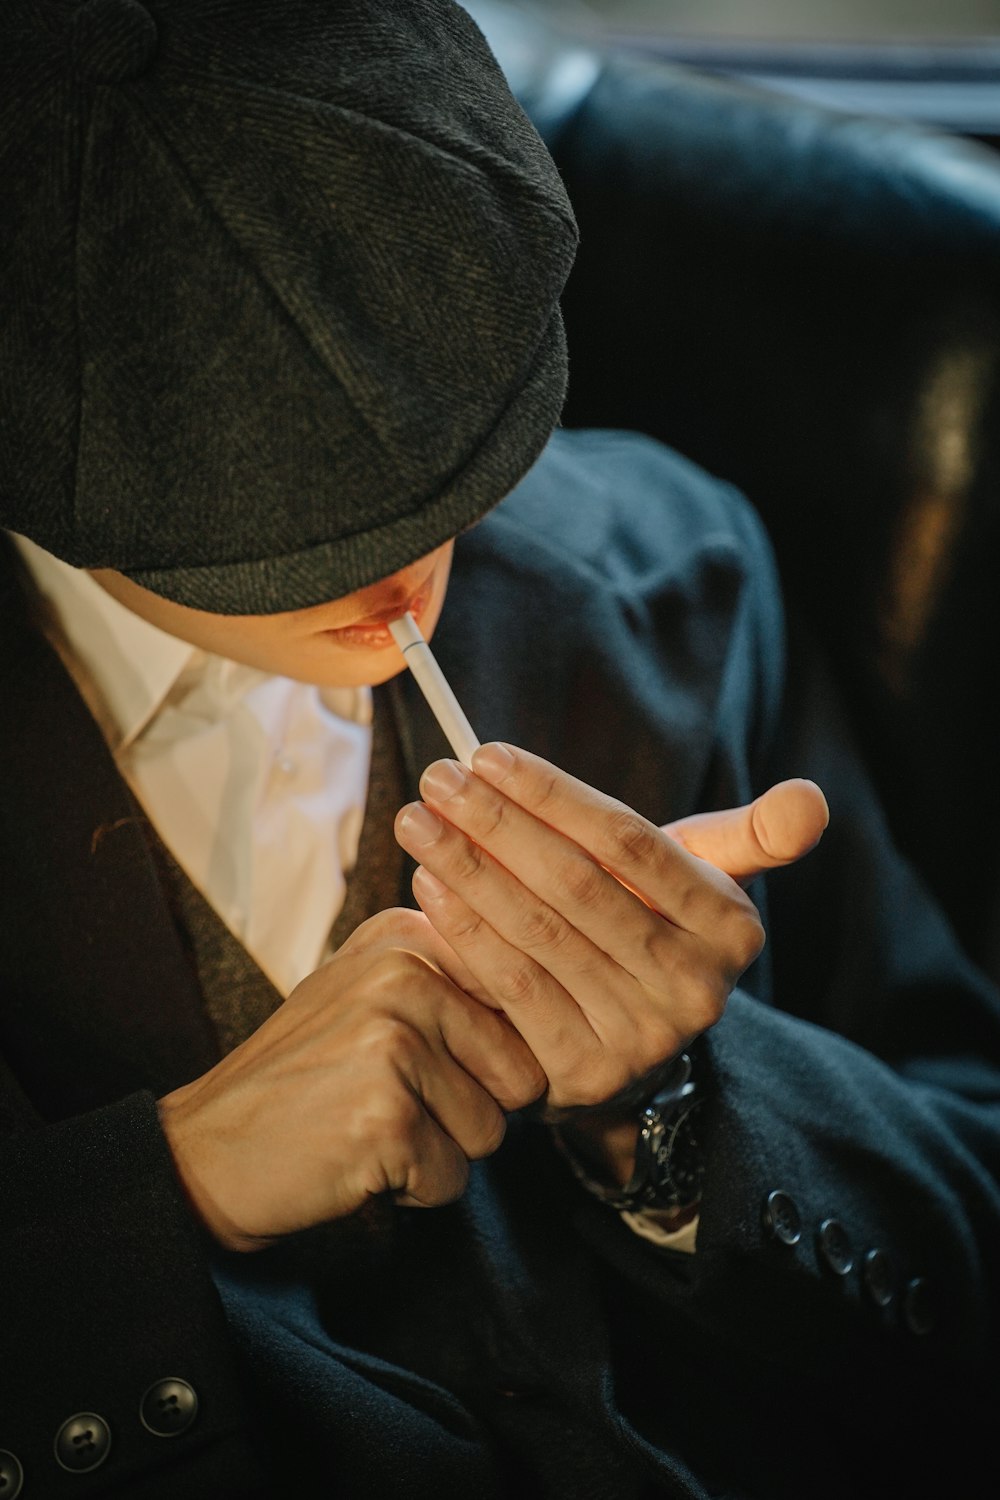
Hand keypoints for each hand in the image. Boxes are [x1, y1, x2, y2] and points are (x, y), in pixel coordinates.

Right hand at [158, 908, 544, 1250]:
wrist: (208, 1148)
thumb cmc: (306, 1076)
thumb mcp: (369, 991)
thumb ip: (452, 978)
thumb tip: (556, 991)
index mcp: (406, 935)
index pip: (520, 996)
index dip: (495, 1053)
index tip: (436, 1063)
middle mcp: (404, 974)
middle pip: (520, 1070)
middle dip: (471, 1108)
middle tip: (392, 1102)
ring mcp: (394, 1042)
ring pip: (493, 1129)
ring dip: (441, 1150)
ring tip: (371, 1125)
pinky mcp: (387, 1116)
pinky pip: (454, 1177)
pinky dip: (413, 1188)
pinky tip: (356, 1158)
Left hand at [395, 745, 822, 1114]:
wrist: (622, 1047)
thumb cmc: (646, 931)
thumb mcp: (697, 881)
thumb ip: (746, 835)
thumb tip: (811, 800)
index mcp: (731, 927)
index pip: (630, 843)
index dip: (554, 795)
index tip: (486, 755)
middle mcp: (697, 989)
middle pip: (578, 884)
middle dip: (497, 824)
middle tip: (436, 780)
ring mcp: (640, 1037)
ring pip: (538, 932)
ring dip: (468, 869)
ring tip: (418, 822)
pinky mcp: (583, 1073)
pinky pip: (512, 986)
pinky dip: (463, 932)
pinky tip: (427, 887)